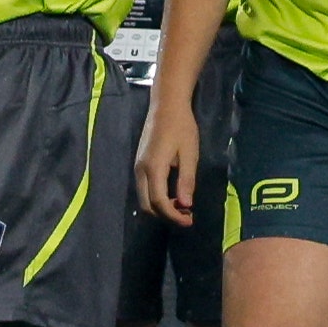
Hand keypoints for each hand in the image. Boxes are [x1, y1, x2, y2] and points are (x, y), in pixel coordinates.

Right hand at [137, 99, 200, 225]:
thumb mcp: (189, 154)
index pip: (159, 202)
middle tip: (187, 216)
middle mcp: (140, 170)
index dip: (174, 215)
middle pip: (148, 205)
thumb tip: (186, 205)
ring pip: (144, 198)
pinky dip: (157, 198)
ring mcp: (137, 167)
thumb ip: (186, 180)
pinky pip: (144, 189)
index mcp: (153, 168)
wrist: (166, 106)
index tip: (190, 220)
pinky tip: (173, 194)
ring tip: (183, 206)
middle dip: (166, 215)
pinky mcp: (139, 164)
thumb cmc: (182, 127)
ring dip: (161, 207)